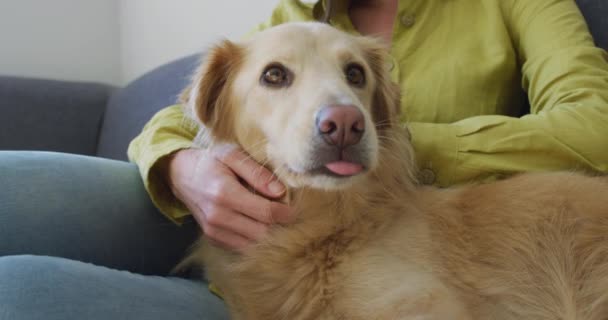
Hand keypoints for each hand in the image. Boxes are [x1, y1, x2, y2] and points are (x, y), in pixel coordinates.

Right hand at [167, 145, 293, 250]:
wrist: (181, 175)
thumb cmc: (211, 161)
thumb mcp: (233, 155)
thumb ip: (257, 173)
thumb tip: (280, 192)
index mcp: (224, 194)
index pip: (265, 213)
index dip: (286, 213)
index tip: (296, 209)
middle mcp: (218, 217)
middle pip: (261, 232)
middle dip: (279, 227)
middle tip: (289, 217)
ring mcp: (213, 231)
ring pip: (252, 244)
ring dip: (268, 236)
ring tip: (276, 222)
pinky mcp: (213, 239)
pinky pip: (241, 247)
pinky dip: (254, 240)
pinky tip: (260, 227)